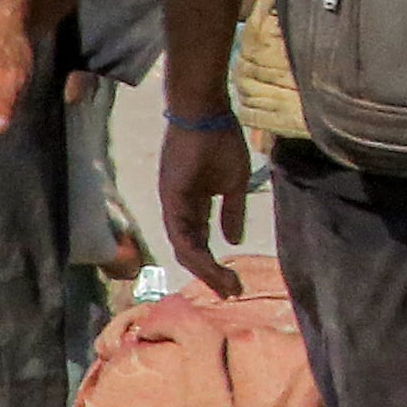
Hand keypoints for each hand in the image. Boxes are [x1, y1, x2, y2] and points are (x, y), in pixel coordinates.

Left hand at [159, 119, 251, 297]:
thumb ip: (232, 212)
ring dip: (204, 269)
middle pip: (191, 251)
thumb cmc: (220, 142)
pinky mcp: (171, 199)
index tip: (234, 281)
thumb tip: (233, 241)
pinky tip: (211, 264)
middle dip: (211, 274)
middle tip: (232, 291)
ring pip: (185, 248)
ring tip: (225, 285)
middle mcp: (178, 210)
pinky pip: (181, 233)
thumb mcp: (233, 182)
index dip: (216, 263)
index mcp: (193, 206)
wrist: (206, 114)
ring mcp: (172, 206)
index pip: (201, 242)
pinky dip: (195, 251)